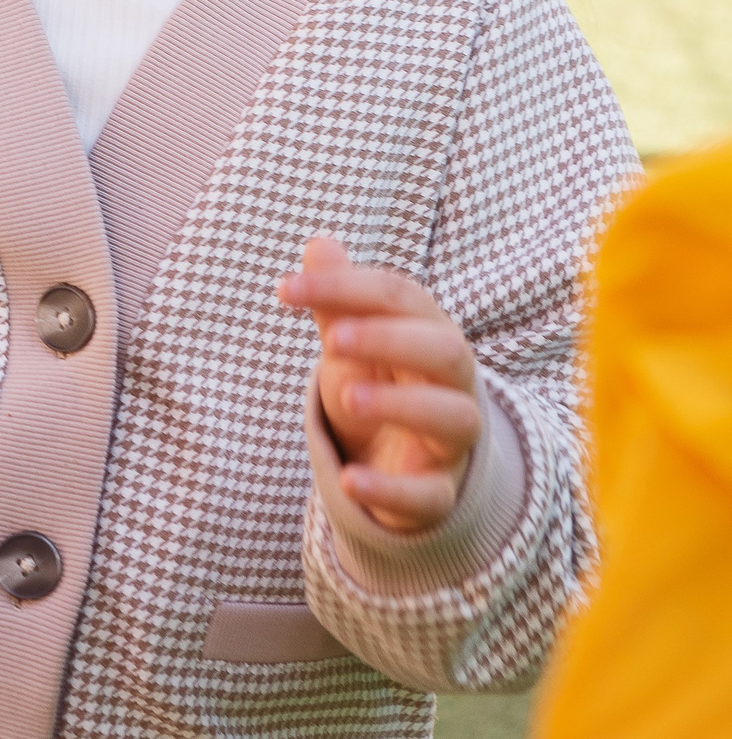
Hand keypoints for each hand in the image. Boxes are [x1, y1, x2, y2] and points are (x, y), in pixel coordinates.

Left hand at [278, 237, 481, 534]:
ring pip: (455, 418)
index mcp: (428, 331)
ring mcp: (449, 440)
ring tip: (347, 399)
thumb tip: (319, 243)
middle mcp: (450, 383)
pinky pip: (430, 494)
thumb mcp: (352, 340)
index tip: (284, 289)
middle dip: (392, 340)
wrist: (402, 459)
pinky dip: (391, 489)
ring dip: (402, 406)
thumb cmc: (377, 382)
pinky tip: (350, 481)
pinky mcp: (436, 491)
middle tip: (333, 340)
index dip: (344, 288)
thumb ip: (336, 298)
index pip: (400, 297)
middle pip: (447, 352)